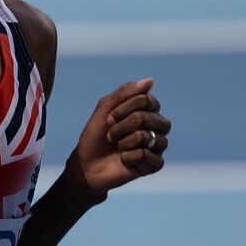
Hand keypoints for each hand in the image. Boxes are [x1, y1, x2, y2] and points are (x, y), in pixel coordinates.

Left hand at [71, 78, 169, 195]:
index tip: (108, 119)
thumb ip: (125, 93)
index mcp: (148, 110)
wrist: (87, 165)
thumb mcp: (105, 109)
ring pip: (145, 137)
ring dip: (123, 142)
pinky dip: (127, 157)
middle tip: (110, 135)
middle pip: (146, 118)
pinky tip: (124, 161)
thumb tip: (150, 80)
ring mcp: (158, 145)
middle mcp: (157, 126)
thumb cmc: (96, 136)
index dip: (124, 108)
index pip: (146, 99)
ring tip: (118, 148)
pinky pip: (145, 155)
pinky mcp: (155, 164)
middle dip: (121, 126)